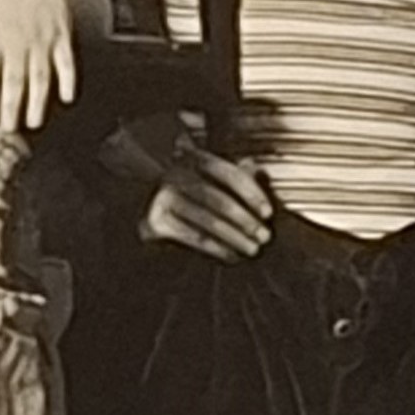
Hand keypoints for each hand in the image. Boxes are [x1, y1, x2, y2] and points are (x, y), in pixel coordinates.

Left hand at [0, 0, 78, 131]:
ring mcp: (42, 39)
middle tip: (7, 129)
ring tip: (33, 122)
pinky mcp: (62, 37)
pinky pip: (66, 61)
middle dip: (9, 104)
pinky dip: (68, 79)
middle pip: (13, 77)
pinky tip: (67, 98)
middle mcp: (17, 41)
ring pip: (39, 74)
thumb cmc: (8, 12)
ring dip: (37, 100)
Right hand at [139, 116, 273, 259]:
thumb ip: (234, 176)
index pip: (229, 173)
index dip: (252, 193)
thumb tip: (264, 176)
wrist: (146, 212)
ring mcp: (162, 198)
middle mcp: (175, 174)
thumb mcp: (210, 179)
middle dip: (246, 220)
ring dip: (235, 238)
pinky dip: (218, 249)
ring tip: (252, 249)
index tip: (268, 212)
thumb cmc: (189, 197)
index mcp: (194, 159)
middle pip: (218, 199)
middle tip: (264, 236)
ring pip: (208, 221)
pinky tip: (232, 256)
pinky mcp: (155, 222)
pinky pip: (194, 238)